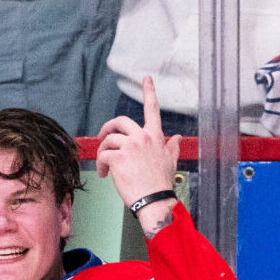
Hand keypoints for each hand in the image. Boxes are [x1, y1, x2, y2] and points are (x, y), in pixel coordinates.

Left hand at [92, 76, 181, 234]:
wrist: (154, 201)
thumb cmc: (160, 184)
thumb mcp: (170, 161)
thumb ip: (172, 147)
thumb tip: (179, 138)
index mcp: (155, 137)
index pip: (152, 109)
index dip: (150, 91)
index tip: (147, 78)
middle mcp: (143, 137)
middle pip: (120, 121)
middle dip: (107, 127)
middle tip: (102, 137)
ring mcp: (130, 147)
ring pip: (109, 140)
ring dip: (103, 152)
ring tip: (105, 166)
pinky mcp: (118, 158)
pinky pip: (103, 155)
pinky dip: (100, 164)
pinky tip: (104, 174)